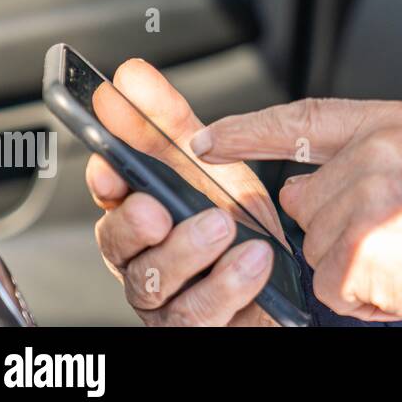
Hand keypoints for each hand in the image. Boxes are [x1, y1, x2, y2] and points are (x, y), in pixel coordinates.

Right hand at [85, 58, 283, 325]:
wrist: (297, 279)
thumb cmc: (243, 223)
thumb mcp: (215, 163)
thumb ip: (171, 121)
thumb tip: (131, 74)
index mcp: (144, 213)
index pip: (110, 195)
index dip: (105, 182)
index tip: (110, 167)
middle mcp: (147, 258)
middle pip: (117, 245)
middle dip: (131, 224)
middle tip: (158, 208)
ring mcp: (169, 298)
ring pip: (150, 284)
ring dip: (185, 252)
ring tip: (222, 226)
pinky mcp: (200, 326)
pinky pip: (197, 315)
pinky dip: (225, 284)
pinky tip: (252, 260)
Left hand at [192, 98, 401, 322]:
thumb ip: (374, 155)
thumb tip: (310, 182)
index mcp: (393, 123)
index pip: (304, 117)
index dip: (252, 129)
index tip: (210, 138)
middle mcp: (376, 151)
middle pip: (304, 198)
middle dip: (333, 227)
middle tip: (395, 234)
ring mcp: (365, 197)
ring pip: (315, 244)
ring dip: (350, 266)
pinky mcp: (358, 247)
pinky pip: (329, 283)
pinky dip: (359, 297)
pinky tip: (399, 283)